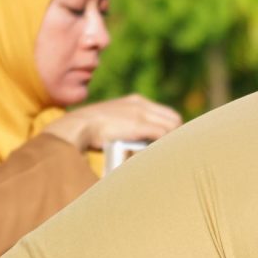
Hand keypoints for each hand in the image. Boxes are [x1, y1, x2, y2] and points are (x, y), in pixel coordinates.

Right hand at [45, 95, 182, 153]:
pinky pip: (164, 134)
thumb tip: (132, 144)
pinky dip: (168, 144)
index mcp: (135, 101)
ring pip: (172, 126)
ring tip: (173, 155)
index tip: (173, 145)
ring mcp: (141, 113)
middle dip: (178, 136)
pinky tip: (167, 154)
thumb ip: (124, 128)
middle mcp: (141, 104)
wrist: (79, 126)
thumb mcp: (110, 122)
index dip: (173, 130)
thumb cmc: (89, 130)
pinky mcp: (139, 124)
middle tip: (176, 153)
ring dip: (174, 141)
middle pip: (174, 119)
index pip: (166, 114)